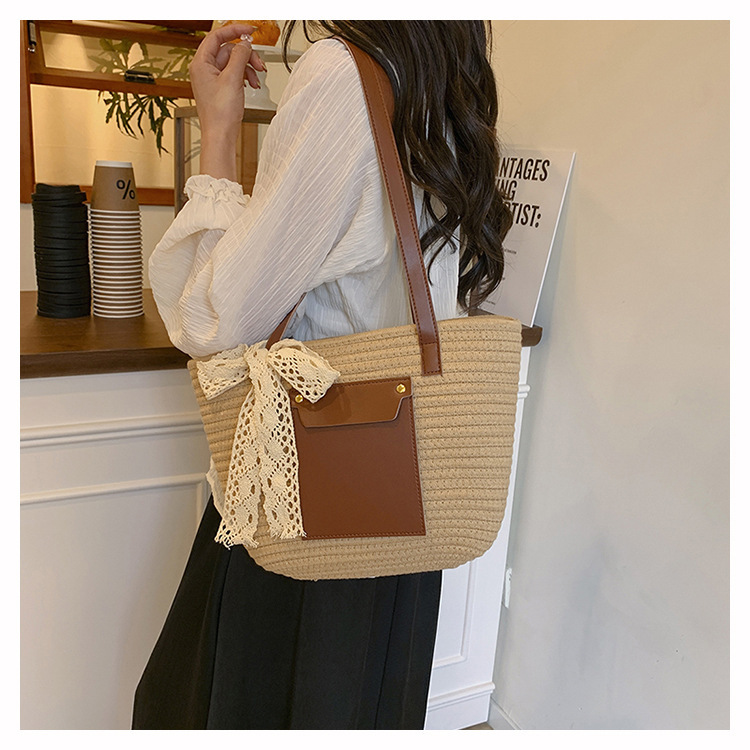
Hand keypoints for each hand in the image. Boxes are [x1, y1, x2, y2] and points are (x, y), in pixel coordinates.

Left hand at [189, 23, 266, 179]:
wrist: (220, 136)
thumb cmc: (220, 114)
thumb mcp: (232, 79)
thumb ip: (240, 56)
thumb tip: (245, 43)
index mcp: (201, 63)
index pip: (217, 36)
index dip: (235, 30)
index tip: (250, 30)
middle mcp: (205, 69)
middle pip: (228, 50)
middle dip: (246, 56)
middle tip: (259, 63)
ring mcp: (212, 79)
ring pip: (234, 63)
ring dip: (248, 68)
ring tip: (257, 79)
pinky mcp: (220, 88)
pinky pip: (234, 75)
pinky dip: (245, 77)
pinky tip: (252, 85)